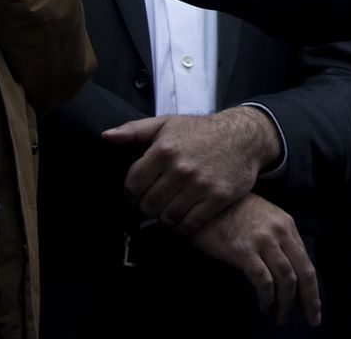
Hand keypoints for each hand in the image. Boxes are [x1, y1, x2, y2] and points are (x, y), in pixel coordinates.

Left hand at [104, 107, 282, 233]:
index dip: (130, 195)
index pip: (132, 186)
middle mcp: (180, 169)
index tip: (137, 196)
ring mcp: (200, 185)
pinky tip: (181, 221)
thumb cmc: (202, 130)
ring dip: (164, 218)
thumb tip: (105, 137)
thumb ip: (134, 130)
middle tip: (153, 204)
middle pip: (148, 205)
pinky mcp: (217, 198)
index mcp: (164, 151)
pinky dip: (181, 228)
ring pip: (167, 217)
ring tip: (167, 211)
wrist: (244, 136)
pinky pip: (190, 224)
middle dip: (147, 207)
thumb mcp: (167, 123)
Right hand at [188, 194, 320, 325]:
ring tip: (281, 316)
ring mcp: (262, 241)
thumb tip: (290, 273)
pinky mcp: (243, 251)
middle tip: (312, 320)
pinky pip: (263, 280)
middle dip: (310, 299)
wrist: (208, 202)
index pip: (307, 263)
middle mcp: (280, 232)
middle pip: (303, 272)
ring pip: (286, 279)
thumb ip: (279, 242)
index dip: (313, 289)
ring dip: (286, 303)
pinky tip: (264, 305)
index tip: (314, 307)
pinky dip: (267, 297)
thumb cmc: (234, 214)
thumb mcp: (265, 220)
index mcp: (287, 226)